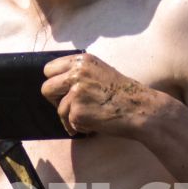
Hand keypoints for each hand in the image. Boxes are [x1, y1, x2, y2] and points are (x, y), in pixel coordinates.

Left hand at [41, 52, 157, 138]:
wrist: (141, 109)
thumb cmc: (124, 94)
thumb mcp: (101, 72)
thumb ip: (80, 73)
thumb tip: (58, 83)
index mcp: (82, 61)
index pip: (49, 69)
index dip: (55, 82)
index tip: (62, 91)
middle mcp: (77, 73)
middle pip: (46, 88)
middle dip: (55, 100)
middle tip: (69, 106)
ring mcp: (76, 92)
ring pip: (58, 109)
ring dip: (69, 117)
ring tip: (88, 118)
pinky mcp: (77, 111)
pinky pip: (69, 123)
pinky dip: (79, 127)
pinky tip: (95, 124)